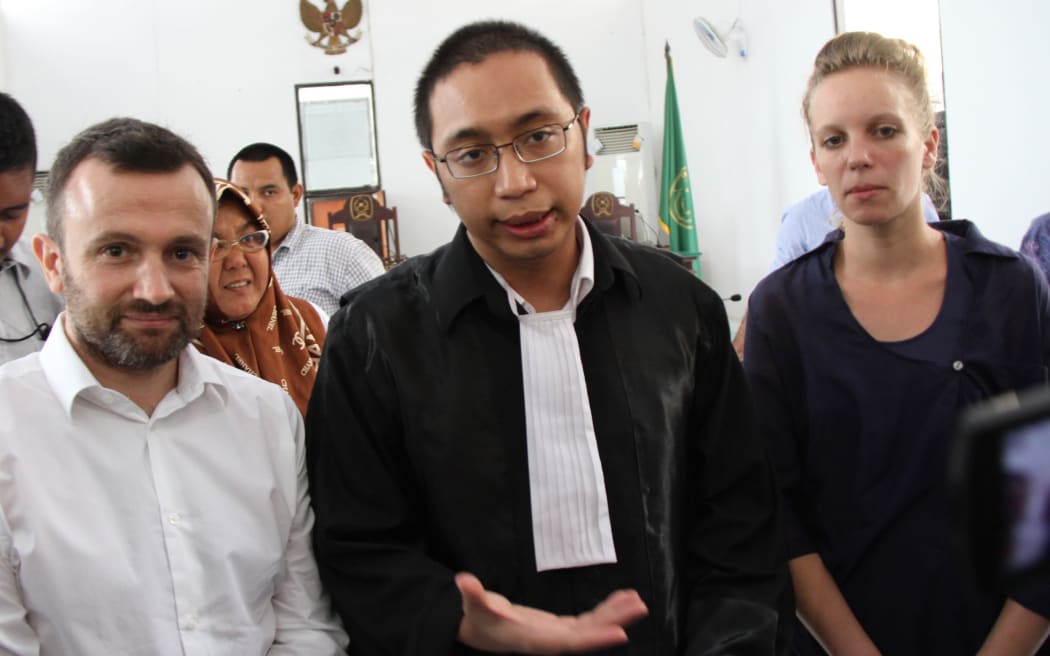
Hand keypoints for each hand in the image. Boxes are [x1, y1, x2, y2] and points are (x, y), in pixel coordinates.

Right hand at [455, 572, 647, 653]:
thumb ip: (472, 595)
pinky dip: (604, 610)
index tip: (620, 633)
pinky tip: (621, 600)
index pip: (569, 641)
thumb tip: (464, 581)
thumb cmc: (478, 620)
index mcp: (534, 640)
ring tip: (637, 601)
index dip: (594, 638)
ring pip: (591, 627)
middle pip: (588, 634)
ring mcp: (557, 635)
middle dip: (614, 621)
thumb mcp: (474, 607)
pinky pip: (587, 621)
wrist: (480, 630)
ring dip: (614, 614)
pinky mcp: (559, 628)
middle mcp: (550, 641)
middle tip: (639, 606)